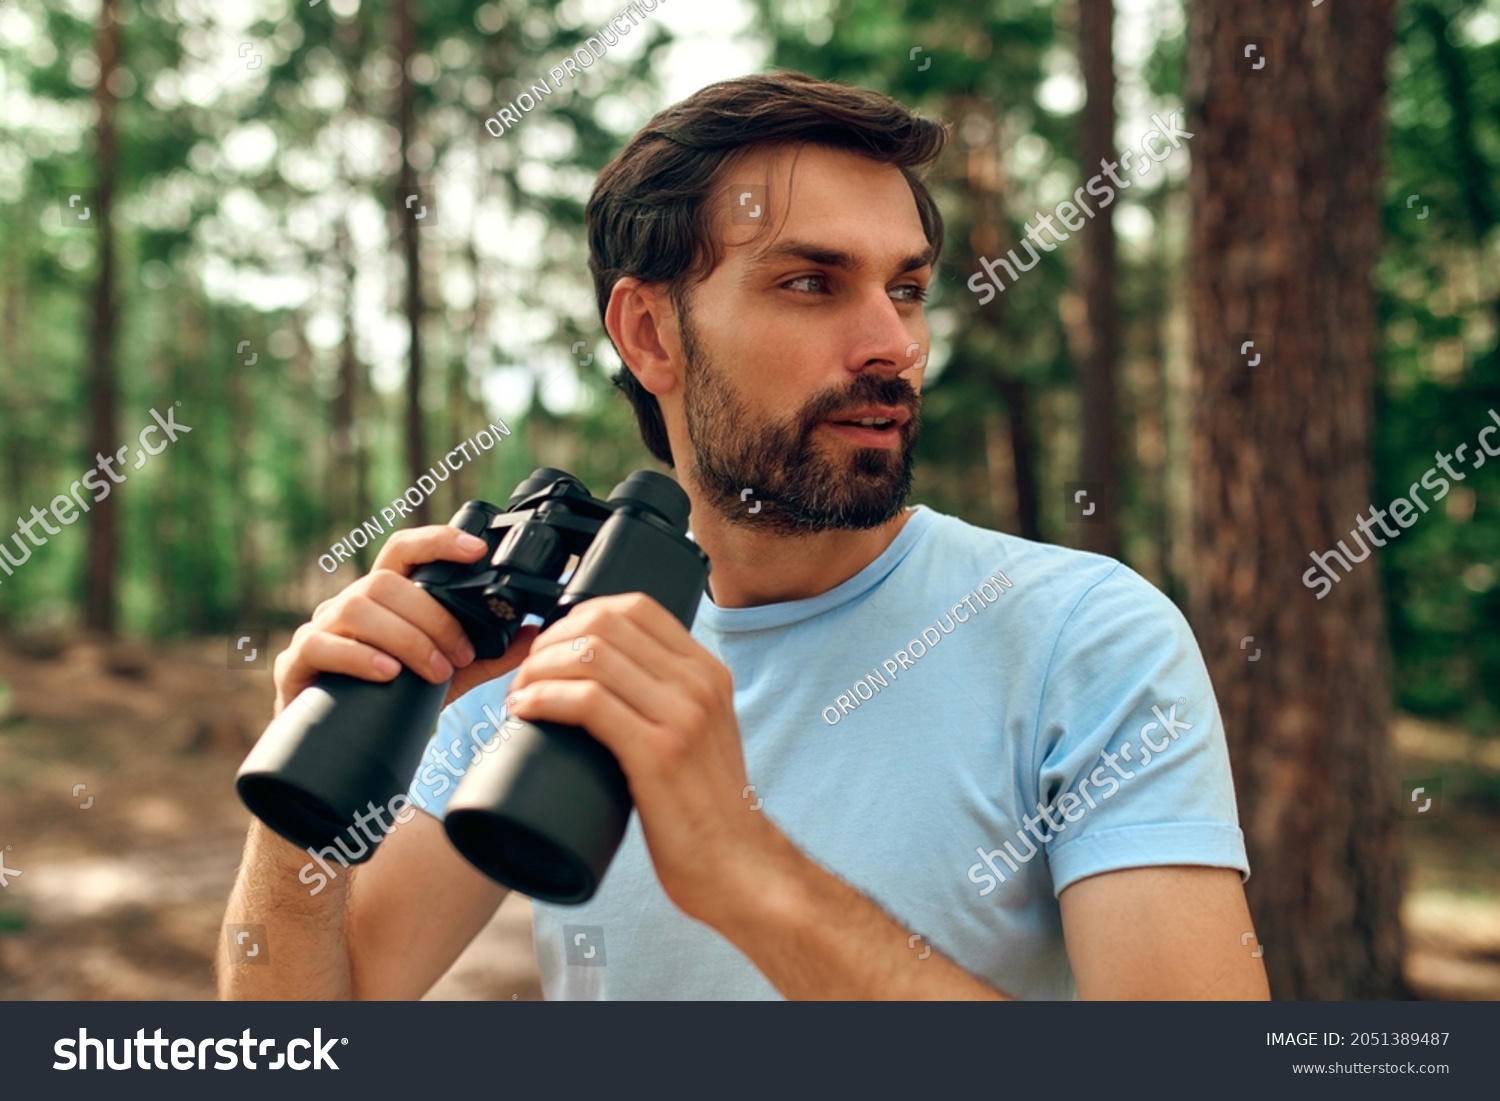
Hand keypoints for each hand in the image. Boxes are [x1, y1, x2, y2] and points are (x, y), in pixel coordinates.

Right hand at [272, 526, 538, 714]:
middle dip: (431, 617)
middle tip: (462, 654)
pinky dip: (359, 657)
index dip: (438, 541)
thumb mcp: (449, 676)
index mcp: (384, 598)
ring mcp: (317, 629)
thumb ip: (488, 655)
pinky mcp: (295, 663)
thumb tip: (532, 632)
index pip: (405, 551)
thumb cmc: (392, 701)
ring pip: (356, 608)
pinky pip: (321, 645)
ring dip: (404, 638)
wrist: (342, 750)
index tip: (478, 549)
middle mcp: (347, 604)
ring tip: (434, 672)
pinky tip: (388, 674)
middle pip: (385, 583)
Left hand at [504, 593, 786, 927]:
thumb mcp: (701, 735)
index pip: (636, 606)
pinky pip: (588, 702)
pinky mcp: (658, 752)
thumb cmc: (707, 810)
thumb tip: (607, 685)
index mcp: (708, 672)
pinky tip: (527, 710)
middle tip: (527, 674)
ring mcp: (682, 715)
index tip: (551, 646)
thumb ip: (669, 702)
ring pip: (591, 656)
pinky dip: (545, 698)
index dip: (580, 616)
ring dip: (539, 670)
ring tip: (520, 696)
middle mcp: (699, 683)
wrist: (737, 865)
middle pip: (606, 624)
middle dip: (551, 641)